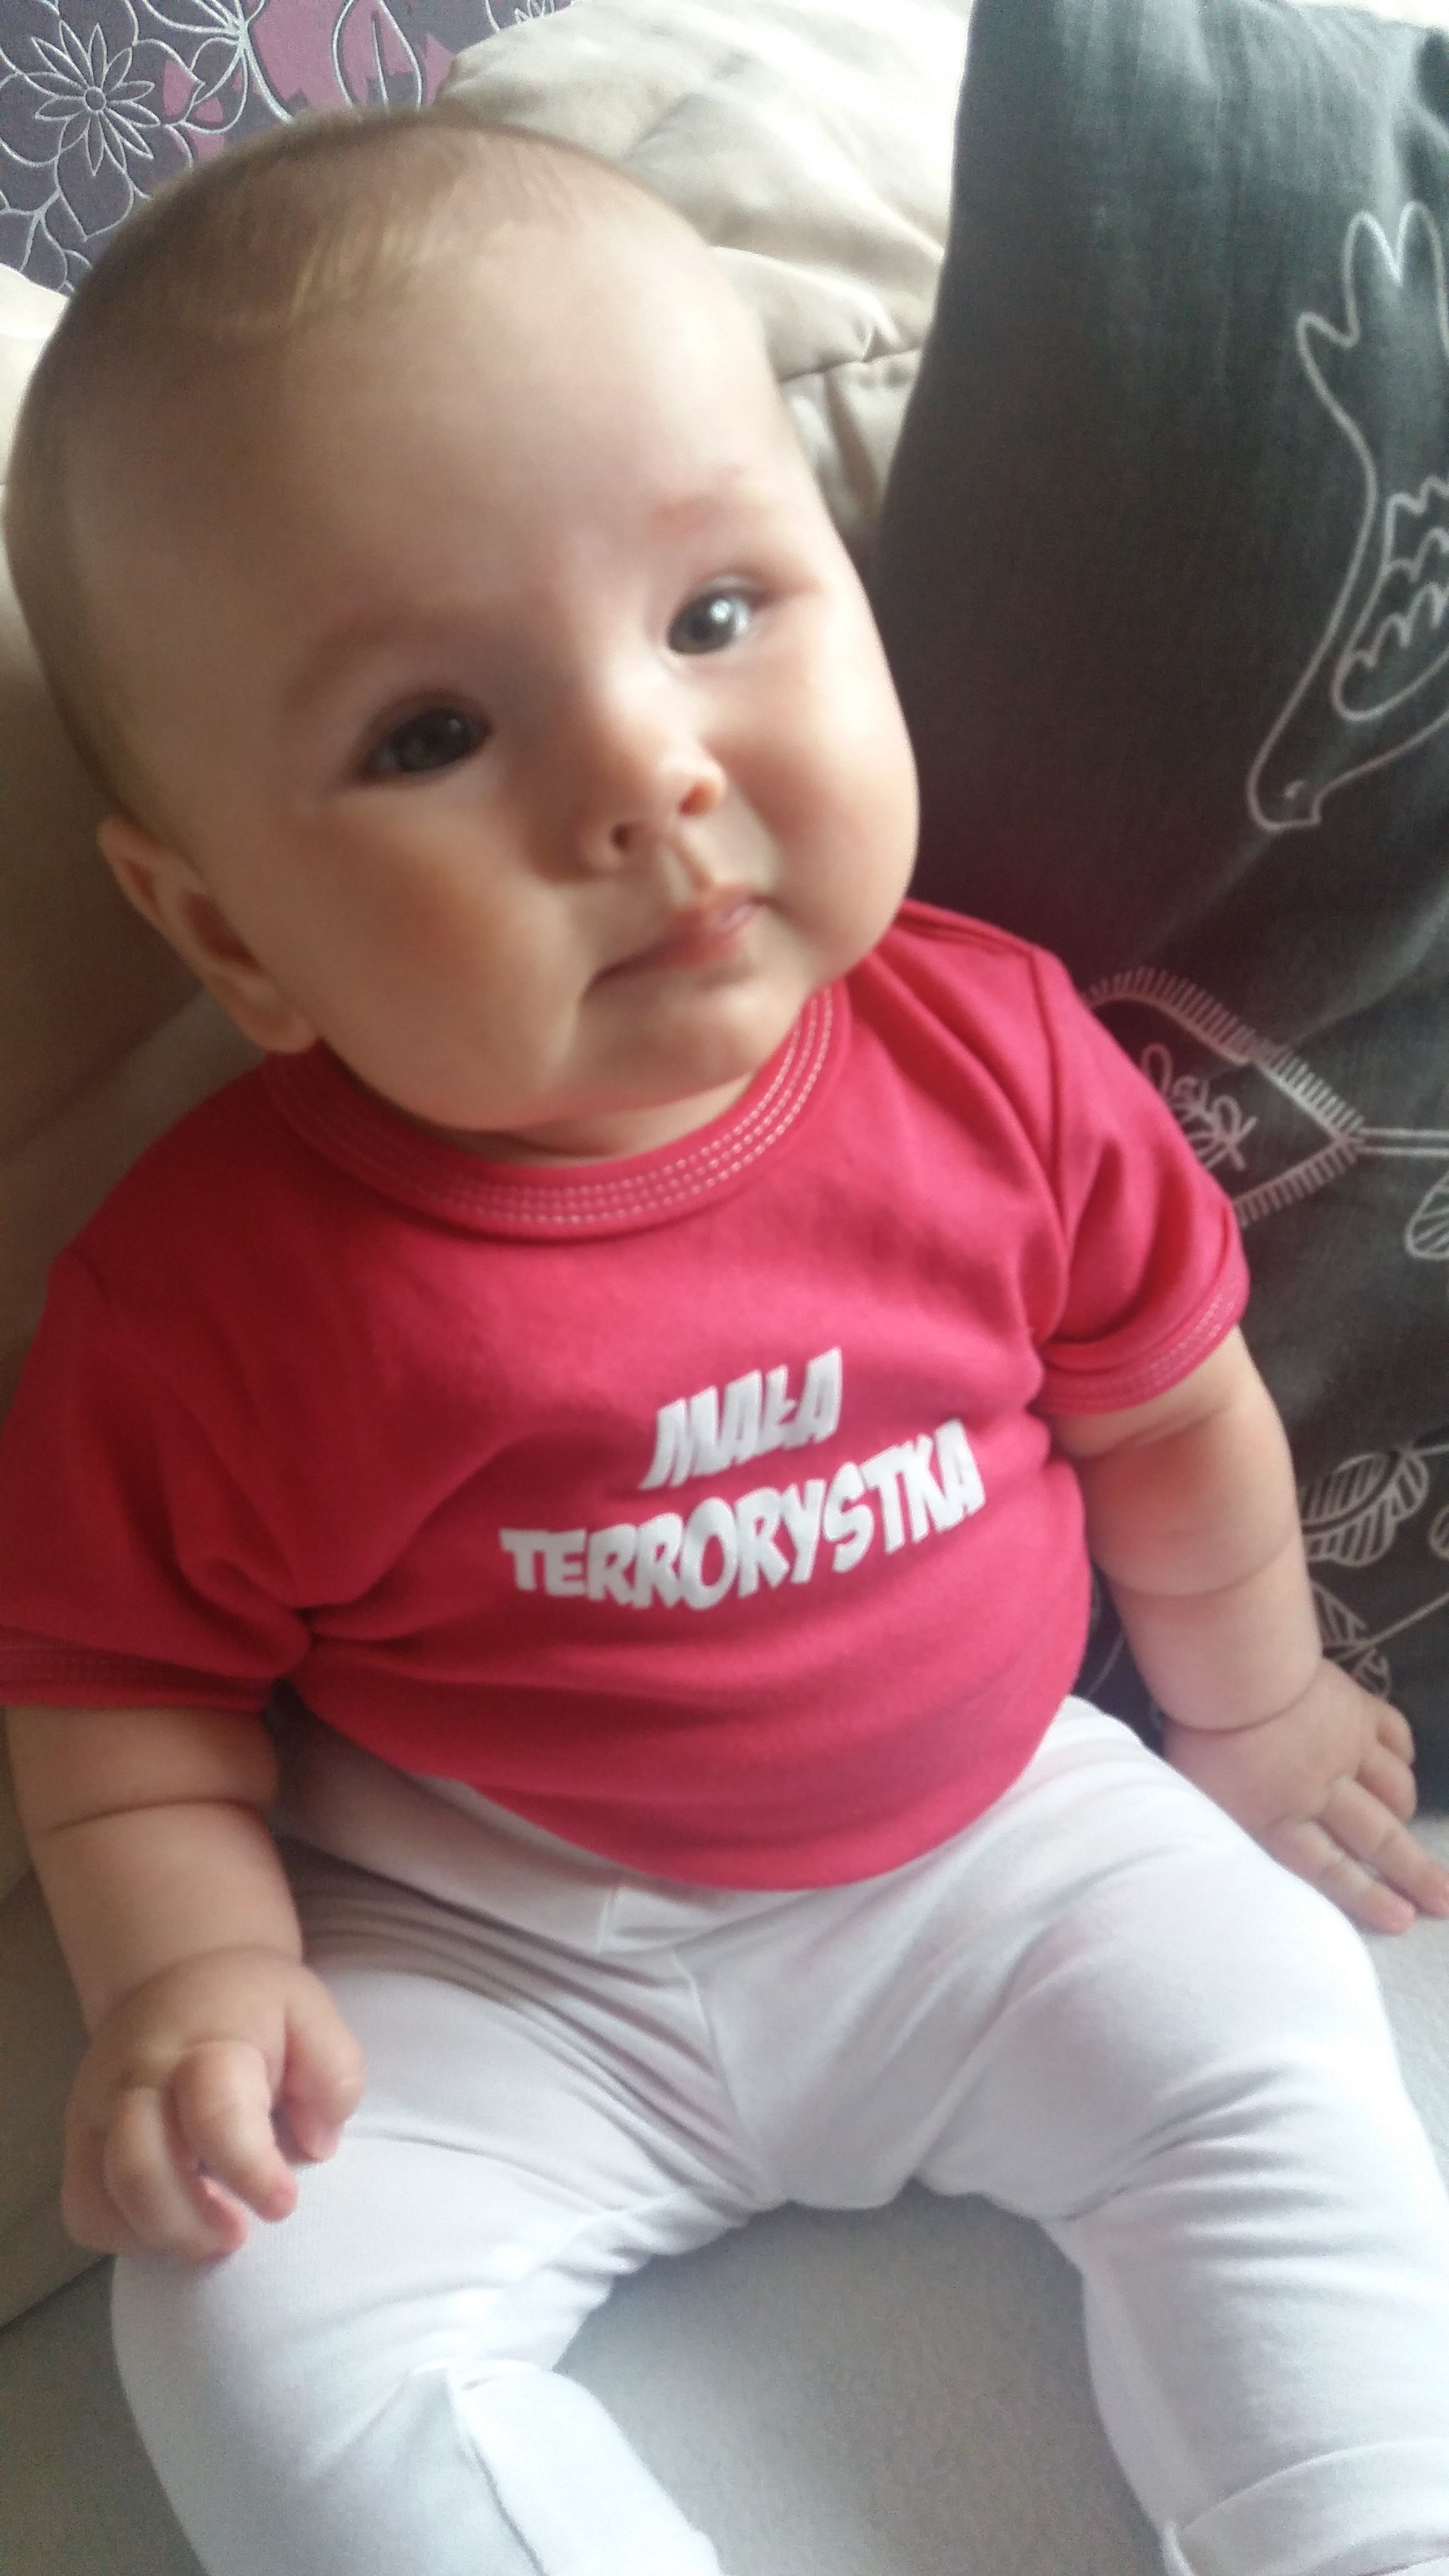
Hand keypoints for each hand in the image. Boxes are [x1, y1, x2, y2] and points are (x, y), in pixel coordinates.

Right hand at [62, 1946, 365, 2261]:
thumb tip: (318, 2145)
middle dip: (189, 2222)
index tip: (283, 2204)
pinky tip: (170, 2226)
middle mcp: (140, 2079)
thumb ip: (332, 2073)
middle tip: (237, 2233)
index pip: (215, 2115)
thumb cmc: (255, 2006)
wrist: (180, 1973)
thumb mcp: (311, 2013)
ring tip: (210, 2236)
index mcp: (206, 2046)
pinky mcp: (80, 2137)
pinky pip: (83, 2207)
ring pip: (103, 2194)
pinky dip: (123, 2235)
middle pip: (138, 2167)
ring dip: (160, 2235)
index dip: (250, 2171)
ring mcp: (100, 2109)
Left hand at [1165, 1660, 1448, 1934]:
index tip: (1403, 1919)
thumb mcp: (1198, 1795)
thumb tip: (1227, 1857)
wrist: (1233, 1667)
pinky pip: (1396, 1736)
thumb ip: (1225, 1826)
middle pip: (1377, 1839)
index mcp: (1279, 1818)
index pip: (1329, 1869)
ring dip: (1405, 1812)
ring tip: (1409, 1827)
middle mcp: (1323, 1791)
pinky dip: (1403, 1754)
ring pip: (1394, 1790)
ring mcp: (1348, 1748)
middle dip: (1415, 1873)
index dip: (1367, 1896)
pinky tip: (1403, 1764)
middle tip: (1447, 1901)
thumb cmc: (1200, 1732)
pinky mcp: (1359, 1709)